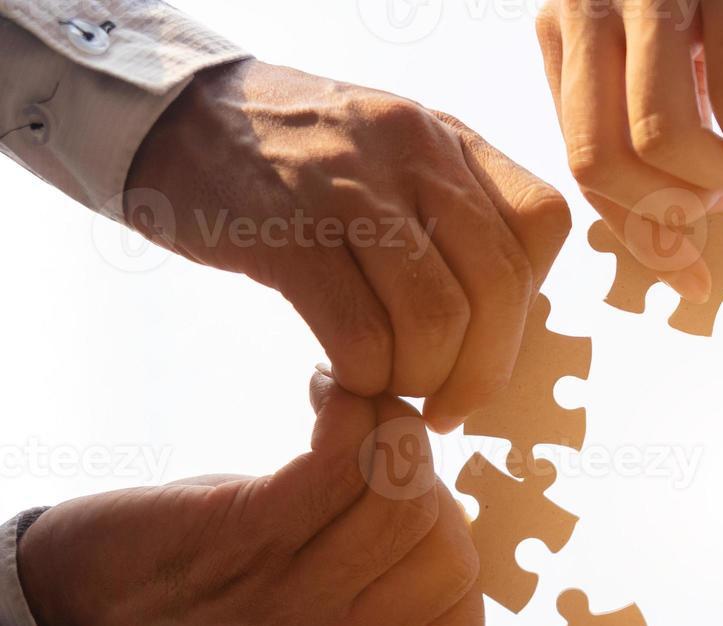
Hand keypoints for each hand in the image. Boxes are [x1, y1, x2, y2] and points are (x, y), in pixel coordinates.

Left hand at [18, 369, 484, 625]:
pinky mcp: (244, 534)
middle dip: (426, 477)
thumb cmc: (221, 571)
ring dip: (388, 424)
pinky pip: (343, 462)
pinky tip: (326, 392)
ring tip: (354, 403)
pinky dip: (352, 409)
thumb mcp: (320, 600)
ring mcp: (289, 596)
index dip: (455, 573)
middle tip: (378, 442)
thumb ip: (389, 577)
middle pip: (447, 546)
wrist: (87, 586)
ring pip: (405, 498)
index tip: (411, 513)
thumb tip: (449, 497)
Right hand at [127, 58, 570, 431]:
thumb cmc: (298, 161)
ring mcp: (349, 190)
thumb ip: (455, 217)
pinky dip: (364, 377)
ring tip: (390, 387)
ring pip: (435, 320)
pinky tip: (343, 376)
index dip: (526, 305)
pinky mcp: (285, 235)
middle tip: (447, 407)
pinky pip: (359, 335)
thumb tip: (501, 326)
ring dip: (421, 379)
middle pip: (498, 287)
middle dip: (482, 370)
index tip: (487, 349)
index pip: (542, 226)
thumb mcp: (396, 155)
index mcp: (450, 139)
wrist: (175, 115)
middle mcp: (413, 153)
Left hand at [536, 0, 722, 300]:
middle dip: (671, 212)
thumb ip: (642, 112)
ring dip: (719, 179)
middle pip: (602, 163)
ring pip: (660, 143)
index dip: (637, 233)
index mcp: (562, 34)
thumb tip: (674, 222)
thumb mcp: (648, 39)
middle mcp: (585, 13)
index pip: (581, 164)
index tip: (690, 277)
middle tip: (722, 202)